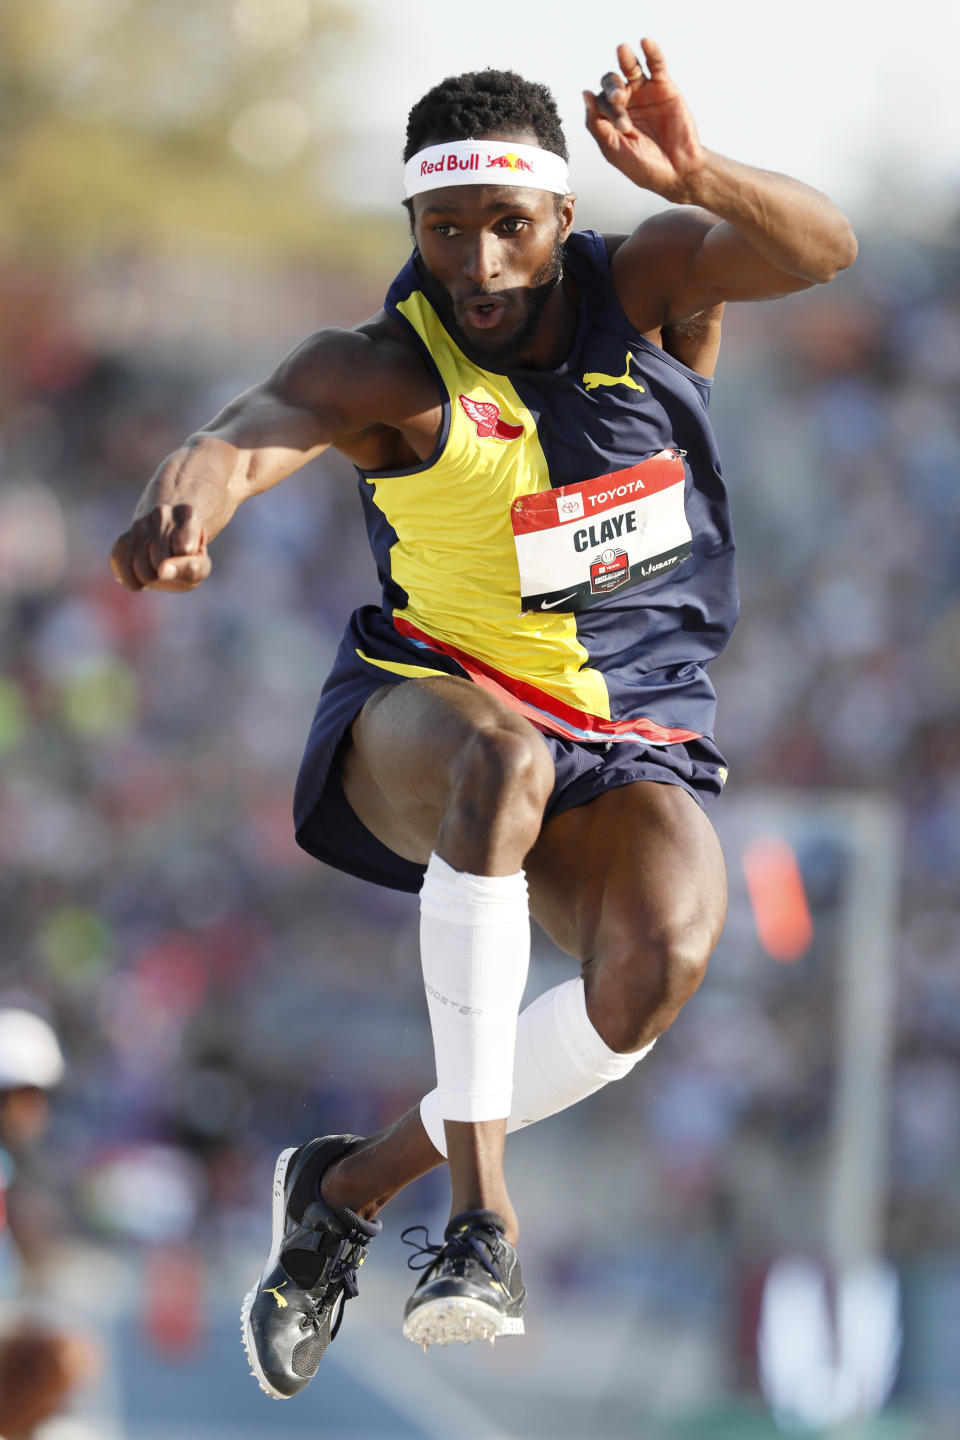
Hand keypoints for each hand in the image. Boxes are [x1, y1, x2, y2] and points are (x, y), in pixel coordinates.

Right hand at [110, 502, 210, 592]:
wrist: (170, 532)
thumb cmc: (189, 553)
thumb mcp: (202, 562)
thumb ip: (192, 569)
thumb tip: (162, 571)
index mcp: (186, 514)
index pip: (184, 548)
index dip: (190, 562)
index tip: (192, 555)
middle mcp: (160, 514)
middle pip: (160, 564)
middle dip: (170, 574)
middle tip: (175, 564)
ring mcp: (139, 525)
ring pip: (143, 572)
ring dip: (153, 580)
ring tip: (160, 567)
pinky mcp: (122, 541)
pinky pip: (127, 576)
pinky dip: (136, 582)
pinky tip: (144, 571)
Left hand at [584, 39, 704, 201]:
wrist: (677, 172)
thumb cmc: (644, 166)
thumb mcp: (615, 151)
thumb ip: (597, 125)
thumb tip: (585, 94)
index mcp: (608, 118)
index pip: (600, 103)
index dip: (608, 111)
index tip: (623, 127)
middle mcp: (625, 102)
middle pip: (611, 83)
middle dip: (613, 90)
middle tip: (620, 100)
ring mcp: (644, 93)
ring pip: (630, 69)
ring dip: (625, 60)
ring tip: (622, 51)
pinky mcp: (664, 87)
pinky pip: (655, 65)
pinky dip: (651, 52)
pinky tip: (645, 42)